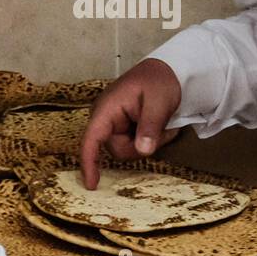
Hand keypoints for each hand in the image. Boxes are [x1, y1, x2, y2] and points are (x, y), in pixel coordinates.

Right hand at [79, 59, 182, 188]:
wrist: (167, 70)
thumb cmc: (160, 81)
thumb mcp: (159, 102)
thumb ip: (150, 127)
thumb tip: (142, 150)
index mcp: (107, 109)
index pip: (91, 139)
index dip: (89, 163)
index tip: (91, 185)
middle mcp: (104, 117)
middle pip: (117, 149)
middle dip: (141, 147)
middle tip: (164, 132)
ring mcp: (112, 122)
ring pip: (127, 149)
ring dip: (148, 143)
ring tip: (163, 126)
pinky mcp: (121, 126)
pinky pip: (132, 144)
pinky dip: (147, 140)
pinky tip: (159, 127)